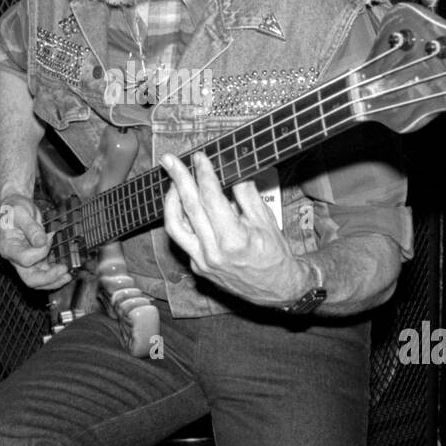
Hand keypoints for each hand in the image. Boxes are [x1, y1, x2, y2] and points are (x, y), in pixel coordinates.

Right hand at [0, 194, 71, 290]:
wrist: (16, 207)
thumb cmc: (15, 209)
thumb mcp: (21, 213)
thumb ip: (31, 228)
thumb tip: (42, 242)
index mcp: (8, 248)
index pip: (25, 259)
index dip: (40, 252)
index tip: (49, 238)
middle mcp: (15, 258)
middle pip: (30, 278)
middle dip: (48, 278)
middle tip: (63, 270)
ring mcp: (26, 260)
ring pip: (38, 279)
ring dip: (54, 280)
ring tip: (67, 276)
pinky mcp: (35, 259)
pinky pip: (45, 272)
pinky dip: (55, 274)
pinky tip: (65, 272)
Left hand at [159, 151, 307, 306]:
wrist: (276, 289)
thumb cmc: (275, 254)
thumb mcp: (266, 221)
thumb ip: (247, 194)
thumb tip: (232, 170)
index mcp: (233, 240)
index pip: (211, 198)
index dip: (204, 174)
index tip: (199, 157)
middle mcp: (213, 252)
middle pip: (188, 208)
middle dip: (178, 179)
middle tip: (170, 160)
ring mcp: (202, 262)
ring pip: (175, 226)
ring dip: (171, 201)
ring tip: (173, 182)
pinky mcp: (197, 266)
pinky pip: (182, 239)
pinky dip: (181, 218)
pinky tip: (184, 204)